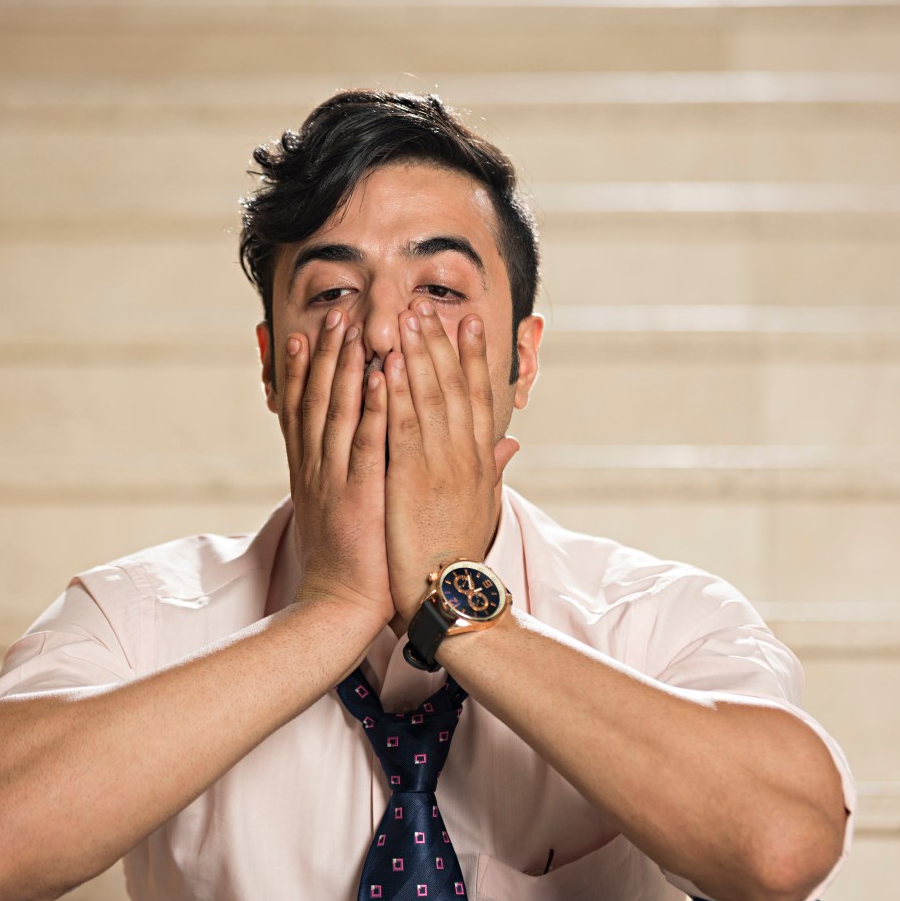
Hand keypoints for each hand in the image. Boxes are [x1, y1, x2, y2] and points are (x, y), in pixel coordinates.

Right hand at [279, 309, 393, 624]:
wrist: (339, 605)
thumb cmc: (350, 564)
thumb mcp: (342, 513)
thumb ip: (348, 478)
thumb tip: (351, 456)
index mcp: (311, 473)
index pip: (302, 412)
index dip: (303, 372)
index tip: (304, 336)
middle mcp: (316, 468)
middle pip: (315, 401)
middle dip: (325, 355)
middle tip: (333, 316)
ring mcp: (335, 478)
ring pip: (337, 411)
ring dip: (345, 367)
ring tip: (351, 329)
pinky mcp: (359, 493)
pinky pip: (366, 441)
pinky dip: (373, 406)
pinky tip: (381, 376)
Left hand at [383, 299, 519, 621]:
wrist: (451, 596)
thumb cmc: (459, 553)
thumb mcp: (483, 505)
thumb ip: (493, 467)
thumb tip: (510, 440)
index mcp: (478, 460)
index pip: (478, 396)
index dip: (473, 356)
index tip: (467, 321)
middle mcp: (463, 455)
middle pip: (454, 386)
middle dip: (440, 343)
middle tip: (427, 305)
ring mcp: (440, 465)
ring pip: (429, 398)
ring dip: (418, 355)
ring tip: (406, 318)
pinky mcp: (411, 480)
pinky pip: (402, 428)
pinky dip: (397, 394)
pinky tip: (389, 364)